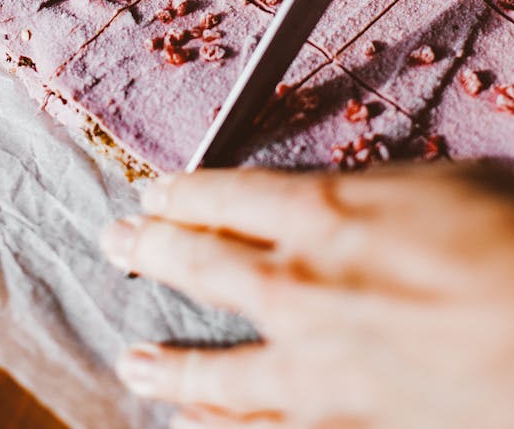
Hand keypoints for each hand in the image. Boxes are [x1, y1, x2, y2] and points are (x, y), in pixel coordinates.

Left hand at [102, 164, 513, 427]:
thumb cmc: (508, 239)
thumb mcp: (436, 185)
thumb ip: (366, 197)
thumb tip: (330, 204)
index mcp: (321, 211)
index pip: (221, 194)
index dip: (180, 191)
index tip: (153, 192)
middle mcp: (300, 283)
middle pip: (200, 263)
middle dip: (151, 249)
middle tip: (116, 244)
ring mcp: (315, 361)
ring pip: (215, 367)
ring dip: (168, 362)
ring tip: (132, 360)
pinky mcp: (342, 422)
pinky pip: (261, 427)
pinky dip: (220, 425)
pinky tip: (193, 422)